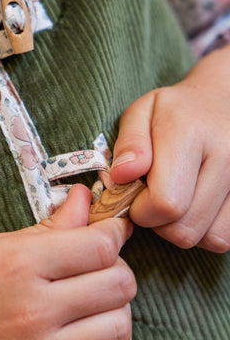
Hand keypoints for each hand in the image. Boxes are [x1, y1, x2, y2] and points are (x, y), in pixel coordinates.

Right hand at [0, 184, 135, 339]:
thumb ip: (45, 228)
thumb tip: (83, 201)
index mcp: (18, 264)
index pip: (98, 246)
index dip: (112, 232)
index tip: (110, 228)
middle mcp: (35, 309)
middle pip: (118, 284)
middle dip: (115, 266)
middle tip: (97, 260)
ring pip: (119, 325)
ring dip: (113, 306)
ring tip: (89, 296)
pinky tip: (86, 329)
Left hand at [110, 44, 229, 251]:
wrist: (222, 101)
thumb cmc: (174, 109)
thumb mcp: (141, 112)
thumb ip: (129, 143)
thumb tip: (120, 177)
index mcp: (190, 134)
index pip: (165, 201)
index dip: (140, 210)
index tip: (131, 195)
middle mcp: (226, 158)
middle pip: (185, 228)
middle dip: (157, 222)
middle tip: (149, 198)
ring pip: (210, 238)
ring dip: (183, 228)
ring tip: (173, 200)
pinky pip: (227, 236)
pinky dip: (206, 229)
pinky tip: (194, 205)